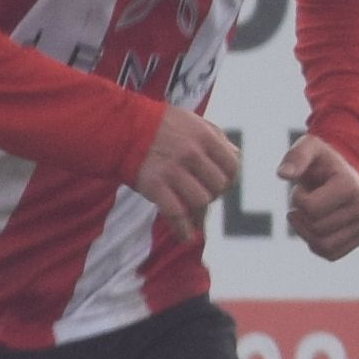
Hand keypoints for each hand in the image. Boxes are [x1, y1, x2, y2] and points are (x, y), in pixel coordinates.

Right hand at [130, 101, 243, 241]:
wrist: (121, 129)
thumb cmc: (159, 126)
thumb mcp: (192, 121)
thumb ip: (216, 137)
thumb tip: (236, 157)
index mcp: (204, 136)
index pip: (233, 167)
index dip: (230, 180)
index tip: (220, 185)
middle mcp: (191, 152)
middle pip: (218, 187)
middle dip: (214, 195)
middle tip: (202, 196)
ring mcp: (172, 170)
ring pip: (201, 201)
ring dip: (199, 211)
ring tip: (193, 214)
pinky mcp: (154, 185)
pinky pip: (176, 214)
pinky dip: (183, 229)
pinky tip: (186, 236)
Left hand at [278, 129, 358, 261]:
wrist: (340, 172)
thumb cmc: (321, 160)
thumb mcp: (308, 148)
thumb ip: (295, 157)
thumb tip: (283, 175)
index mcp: (351, 186)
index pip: (311, 209)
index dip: (297, 199)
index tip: (303, 187)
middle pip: (316, 229)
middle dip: (302, 214)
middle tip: (309, 198)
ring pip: (323, 246)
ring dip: (306, 231)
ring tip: (310, 214)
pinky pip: (331, 254)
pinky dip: (316, 244)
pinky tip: (315, 227)